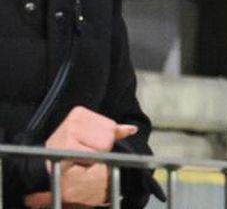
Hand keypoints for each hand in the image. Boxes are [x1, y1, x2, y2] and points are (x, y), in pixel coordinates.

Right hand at [24, 107, 138, 206]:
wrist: (45, 161)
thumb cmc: (69, 147)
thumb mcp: (91, 134)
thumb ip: (113, 131)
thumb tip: (132, 129)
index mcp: (80, 112)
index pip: (111, 126)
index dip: (103, 140)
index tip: (87, 142)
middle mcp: (74, 119)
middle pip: (108, 137)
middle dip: (100, 148)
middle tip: (82, 150)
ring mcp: (70, 132)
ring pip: (102, 147)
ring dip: (94, 156)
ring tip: (79, 155)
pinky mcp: (67, 146)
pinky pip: (92, 156)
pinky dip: (87, 162)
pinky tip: (75, 160)